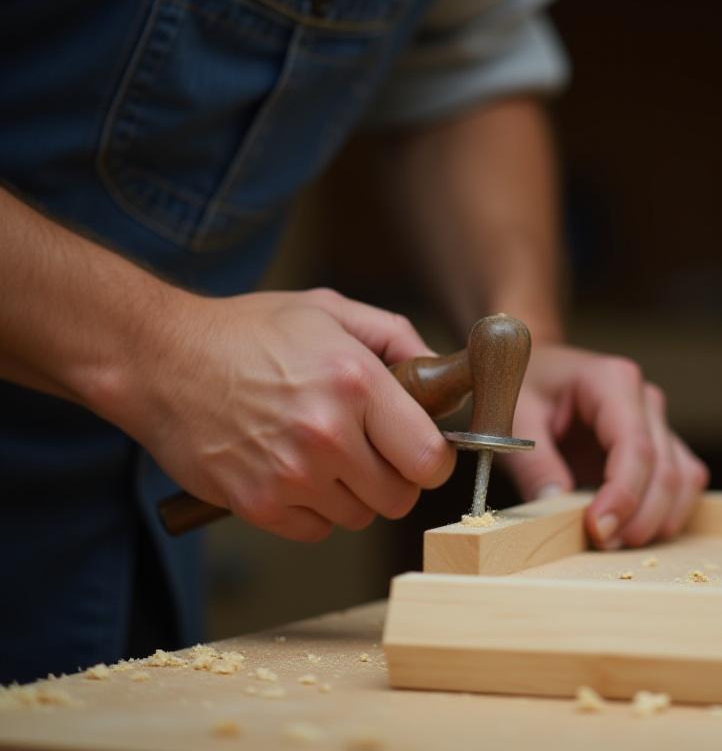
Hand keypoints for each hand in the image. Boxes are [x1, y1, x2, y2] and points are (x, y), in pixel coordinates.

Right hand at [108, 288, 454, 540]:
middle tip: (373, 451)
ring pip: (360, 517)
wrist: (160, 361)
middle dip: (396, 477)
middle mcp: (327, 434)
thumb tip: (441, 371)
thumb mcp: (330, 310)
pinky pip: (317, 530)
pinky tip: (294, 471)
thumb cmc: (248, 333)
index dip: (434, 459)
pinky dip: (314, 510)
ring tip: (324, 454)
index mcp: (355, 382)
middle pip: (401, 497)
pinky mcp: (259, 505)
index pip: (430, 459)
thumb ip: (396, 336)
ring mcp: (291, 476)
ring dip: (353, 494)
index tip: (422, 449)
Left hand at [502, 345, 708, 548]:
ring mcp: (659, 423)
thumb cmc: (524, 388)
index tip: (597, 529)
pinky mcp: (662, 446)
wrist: (535, 374)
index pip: (635, 446)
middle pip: (665, 470)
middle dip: (639, 517)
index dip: (623, 495)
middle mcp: (646, 400)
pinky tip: (634, 529)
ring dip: (657, 519)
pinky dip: (668, 512)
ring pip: (683, 480)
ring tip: (615, 541)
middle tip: (601, 545)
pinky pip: (685, 482)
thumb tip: (554, 504)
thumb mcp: (514, 419)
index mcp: (613, 381)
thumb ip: (534, 462)